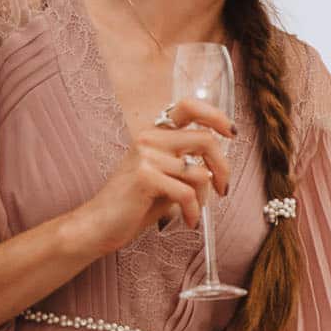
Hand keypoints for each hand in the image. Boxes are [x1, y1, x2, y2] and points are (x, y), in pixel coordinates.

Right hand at [74, 98, 234, 254]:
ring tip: (193, 210)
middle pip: (205, 139)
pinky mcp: (145, 177)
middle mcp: (149, 138)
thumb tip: (220, 165)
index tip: (232, 133)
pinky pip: (187, 193)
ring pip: (199, 172)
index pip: (188, 106)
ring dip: (204, 197)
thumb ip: (187, 163)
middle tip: (223, 188)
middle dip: (223, 167)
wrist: (99, 224)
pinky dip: (193, 211)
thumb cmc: (135, 203)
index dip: (216, 116)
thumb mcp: (165, 176)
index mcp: (153, 133)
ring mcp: (146, 156)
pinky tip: (188, 220)